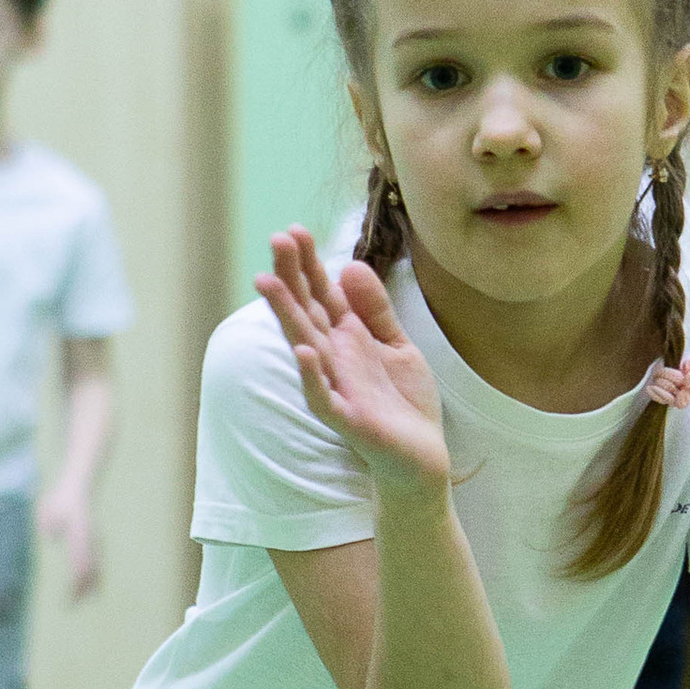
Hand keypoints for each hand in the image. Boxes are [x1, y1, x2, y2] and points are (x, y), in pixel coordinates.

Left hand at [38, 480, 100, 599]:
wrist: (78, 487)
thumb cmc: (59, 500)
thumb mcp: (48, 509)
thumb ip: (50, 523)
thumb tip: (51, 538)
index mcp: (80, 534)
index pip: (80, 565)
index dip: (75, 584)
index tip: (68, 597)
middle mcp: (91, 540)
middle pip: (89, 570)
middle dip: (82, 590)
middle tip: (72, 607)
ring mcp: (96, 540)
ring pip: (96, 567)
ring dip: (90, 586)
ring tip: (84, 602)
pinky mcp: (96, 540)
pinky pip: (98, 562)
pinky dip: (95, 577)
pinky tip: (93, 588)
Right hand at [255, 226, 449, 500]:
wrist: (421, 458)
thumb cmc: (404, 403)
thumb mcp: (397, 345)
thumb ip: (375, 309)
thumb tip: (349, 265)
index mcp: (347, 338)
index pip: (322, 295)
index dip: (309, 264)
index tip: (295, 230)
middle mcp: (334, 358)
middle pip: (307, 311)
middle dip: (292, 276)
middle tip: (277, 238)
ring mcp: (336, 387)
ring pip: (304, 345)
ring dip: (287, 316)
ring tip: (267, 283)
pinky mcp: (346, 418)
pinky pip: (322, 396)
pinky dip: (311, 375)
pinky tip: (305, 351)